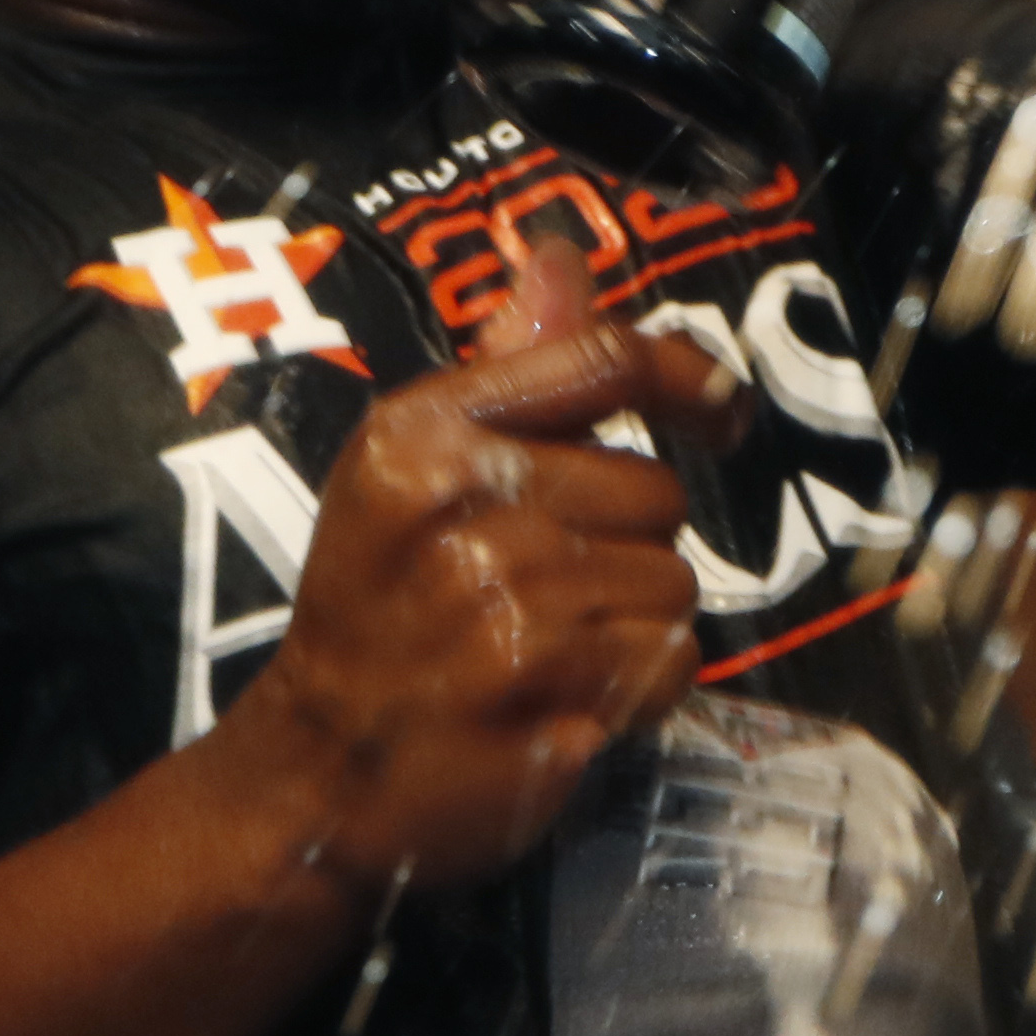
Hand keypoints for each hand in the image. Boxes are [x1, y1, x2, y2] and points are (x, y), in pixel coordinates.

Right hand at [195, 237, 739, 898]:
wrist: (312, 779)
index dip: (690, 380)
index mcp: (424, 435)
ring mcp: (508, 607)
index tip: (723, 417)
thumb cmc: (376, 611)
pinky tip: (565, 700)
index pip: (606, 359)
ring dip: (633, 622)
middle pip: (656, 493)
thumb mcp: (406, 474)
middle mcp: (465, 508)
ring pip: (673, 583)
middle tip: (542, 592)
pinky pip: (672, 662)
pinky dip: (640, 689)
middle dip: (626, 544)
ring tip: (545, 649)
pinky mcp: (550, 696)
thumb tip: (558, 256)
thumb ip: (504, 369)